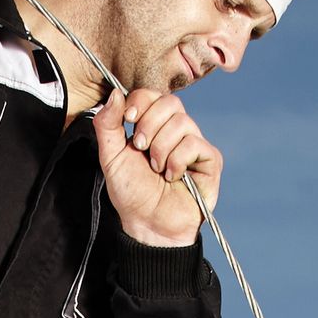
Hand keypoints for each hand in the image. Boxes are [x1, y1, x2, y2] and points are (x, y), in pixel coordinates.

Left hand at [94, 85, 221, 247]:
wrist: (148, 224)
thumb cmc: (132, 193)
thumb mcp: (111, 156)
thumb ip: (107, 124)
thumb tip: (115, 93)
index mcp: (154, 125)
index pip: (153, 94)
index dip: (140, 102)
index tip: (128, 119)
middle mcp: (176, 131)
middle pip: (171, 103)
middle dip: (149, 126)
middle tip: (141, 149)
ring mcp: (195, 144)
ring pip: (182, 123)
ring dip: (162, 149)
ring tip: (157, 170)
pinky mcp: (210, 160)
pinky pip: (195, 144)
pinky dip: (178, 162)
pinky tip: (173, 177)